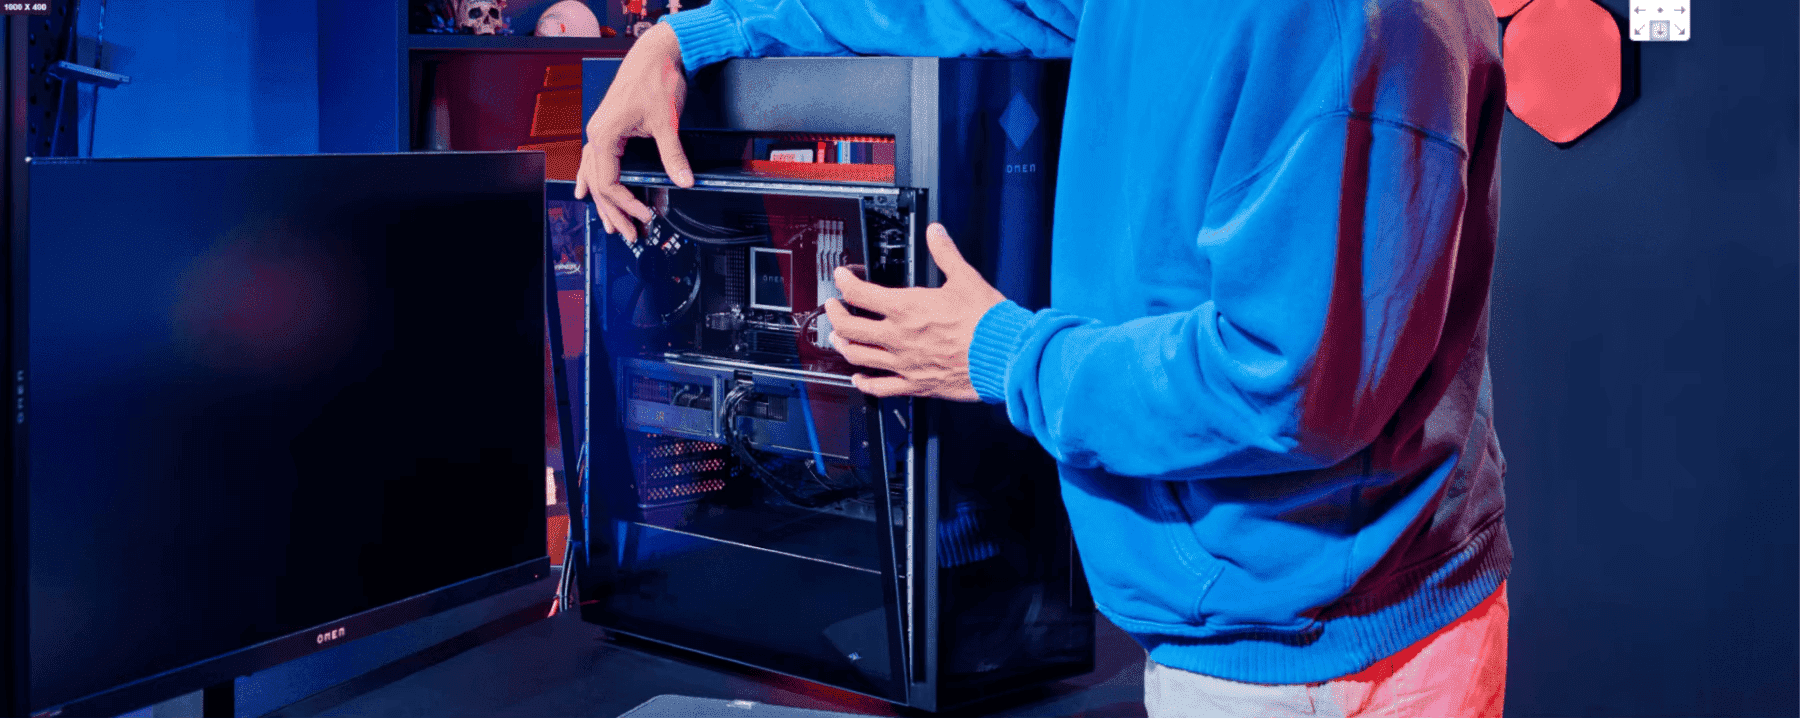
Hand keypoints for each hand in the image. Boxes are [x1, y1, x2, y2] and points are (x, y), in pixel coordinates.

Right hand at [573, 22, 693, 244]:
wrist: (656, 52)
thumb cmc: (657, 79)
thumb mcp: (667, 122)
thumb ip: (673, 155)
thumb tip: (684, 181)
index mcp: (604, 136)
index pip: (609, 183)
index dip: (627, 204)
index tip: (645, 215)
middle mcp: (596, 134)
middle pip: (599, 184)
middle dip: (614, 211)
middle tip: (629, 234)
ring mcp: (600, 130)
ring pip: (595, 174)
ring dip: (604, 201)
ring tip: (612, 225)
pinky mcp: (608, 126)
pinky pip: (593, 159)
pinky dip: (590, 177)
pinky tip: (584, 190)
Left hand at [824, 224, 1005, 400]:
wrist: (1002, 356)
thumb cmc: (986, 321)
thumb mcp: (965, 278)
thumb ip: (945, 253)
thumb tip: (936, 233)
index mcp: (906, 308)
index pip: (859, 293)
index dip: (844, 282)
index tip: (842, 277)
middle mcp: (898, 337)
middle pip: (849, 327)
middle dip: (835, 314)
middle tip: (833, 307)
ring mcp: (903, 363)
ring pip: (858, 356)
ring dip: (843, 345)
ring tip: (839, 338)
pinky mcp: (915, 385)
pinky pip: (880, 388)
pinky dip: (864, 382)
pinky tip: (858, 378)